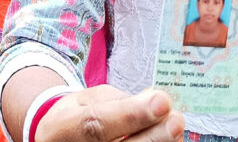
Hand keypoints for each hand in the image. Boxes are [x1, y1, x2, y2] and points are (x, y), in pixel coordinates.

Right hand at [37, 87, 183, 141]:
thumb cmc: (75, 120)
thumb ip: (119, 101)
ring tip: (174, 130)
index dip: (131, 114)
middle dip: (154, 137)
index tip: (162, 101)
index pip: (97, 124)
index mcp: (62, 129)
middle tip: (176, 120)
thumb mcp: (85, 101)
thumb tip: (155, 100)